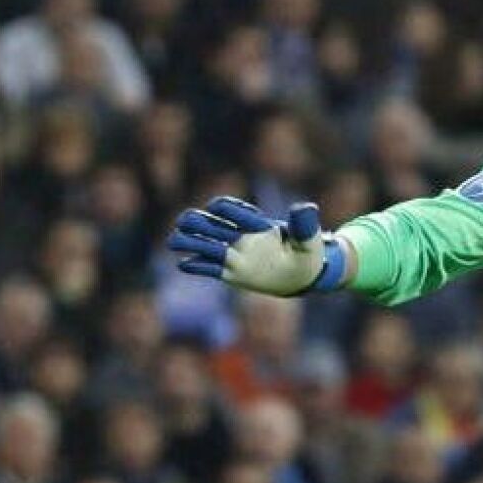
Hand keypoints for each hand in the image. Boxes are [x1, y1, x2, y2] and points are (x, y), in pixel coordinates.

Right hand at [167, 197, 347, 294]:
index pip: (233, 210)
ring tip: (173, 242)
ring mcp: (235, 255)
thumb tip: (304, 207)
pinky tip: (184, 263)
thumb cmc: (307, 254)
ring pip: (204, 244)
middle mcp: (241, 238)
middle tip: (185, 223)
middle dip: (195, 221)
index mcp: (256, 226)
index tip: (218, 208)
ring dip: (188, 241)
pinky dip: (196, 265)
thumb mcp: (309, 240)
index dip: (224, 207)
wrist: (305, 275)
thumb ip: (304, 225)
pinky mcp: (232, 272)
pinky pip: (209, 268)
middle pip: (210, 224)